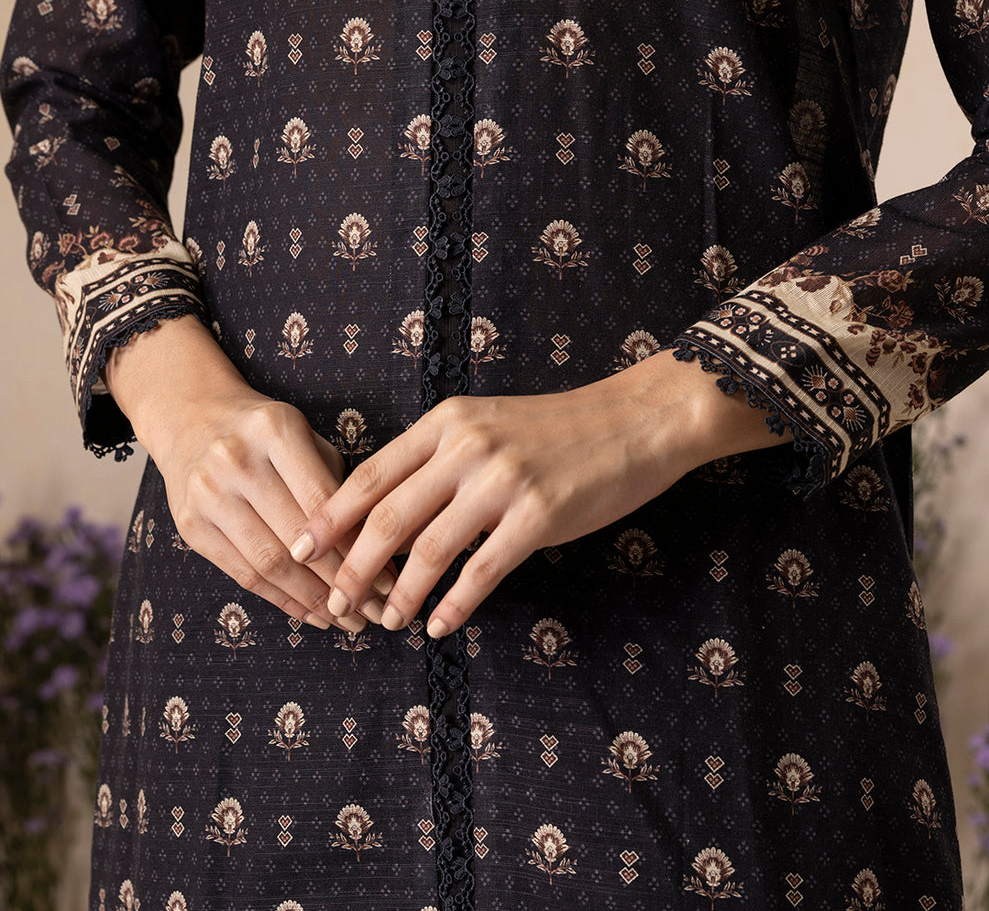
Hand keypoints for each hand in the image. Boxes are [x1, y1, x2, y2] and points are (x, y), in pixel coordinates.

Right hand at [103, 313, 397, 633]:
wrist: (191, 418)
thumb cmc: (265, 432)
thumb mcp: (303, 434)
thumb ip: (337, 481)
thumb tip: (382, 545)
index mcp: (275, 429)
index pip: (323, 499)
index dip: (359, 544)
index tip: (391, 576)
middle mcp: (237, 460)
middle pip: (298, 536)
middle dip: (343, 581)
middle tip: (378, 609)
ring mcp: (208, 495)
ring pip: (271, 563)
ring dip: (315, 601)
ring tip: (349, 620)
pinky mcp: (190, 527)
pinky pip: (244, 575)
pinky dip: (283, 601)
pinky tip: (312, 614)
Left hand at [288, 348, 792, 637]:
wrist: (634, 421)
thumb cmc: (558, 429)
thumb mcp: (488, 423)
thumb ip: (440, 457)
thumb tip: (387, 511)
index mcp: (445, 420)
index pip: (369, 473)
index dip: (329, 517)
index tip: (299, 550)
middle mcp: (465, 445)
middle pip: (386, 517)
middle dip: (350, 568)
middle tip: (333, 605)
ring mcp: (501, 479)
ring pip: (427, 550)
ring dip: (399, 595)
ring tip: (384, 622)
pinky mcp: (537, 514)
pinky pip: (481, 571)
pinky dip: (453, 605)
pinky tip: (440, 625)